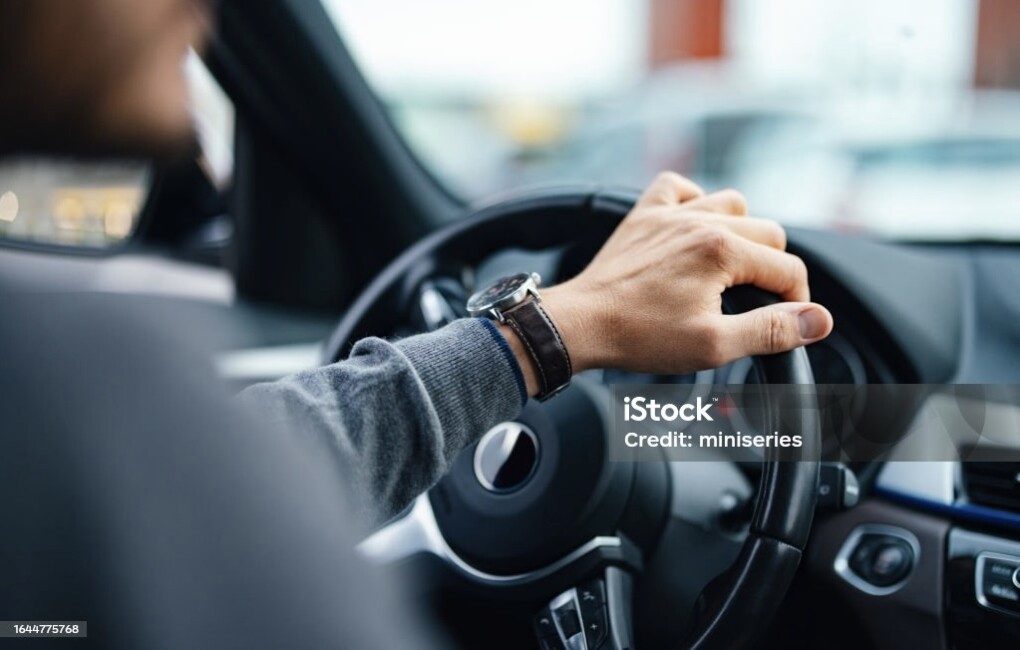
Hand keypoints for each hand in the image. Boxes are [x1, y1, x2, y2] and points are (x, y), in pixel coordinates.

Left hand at [530, 172, 832, 382]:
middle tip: (758, 303)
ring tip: (731, 269)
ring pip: (732, 204)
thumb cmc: (640, 336)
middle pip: (768, 232)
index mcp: (722, 250)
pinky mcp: (644, 215)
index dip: (798, 301)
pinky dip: (693, 201)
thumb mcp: (714, 344)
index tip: (788, 324)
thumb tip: (819, 320)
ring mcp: (670, 214)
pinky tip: (692, 228)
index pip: (788, 268)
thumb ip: (771, 329)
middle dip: (773, 269)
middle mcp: (700, 221)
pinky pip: (678, 186)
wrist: (581, 325)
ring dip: (741, 232)